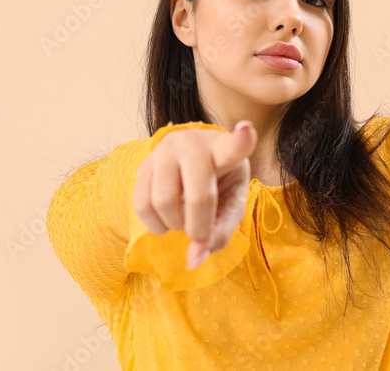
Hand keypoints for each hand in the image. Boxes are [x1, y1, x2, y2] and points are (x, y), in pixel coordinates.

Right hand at [133, 121, 257, 269]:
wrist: (189, 159)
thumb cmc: (218, 182)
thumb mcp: (230, 203)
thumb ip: (219, 233)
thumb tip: (193, 259)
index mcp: (224, 150)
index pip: (234, 146)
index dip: (241, 140)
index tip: (247, 130)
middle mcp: (194, 144)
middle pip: (198, 196)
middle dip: (199, 228)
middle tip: (200, 233)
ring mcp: (165, 151)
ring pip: (164, 202)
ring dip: (175, 225)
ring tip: (183, 219)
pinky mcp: (143, 163)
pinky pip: (142, 205)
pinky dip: (155, 225)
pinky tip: (167, 219)